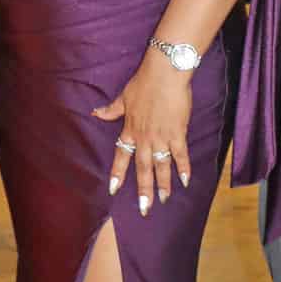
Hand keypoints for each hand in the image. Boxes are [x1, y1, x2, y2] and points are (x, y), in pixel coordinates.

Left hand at [93, 54, 191, 215]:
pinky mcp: (178, 133)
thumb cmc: (144, 82)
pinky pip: (180, 155)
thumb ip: (111, 110)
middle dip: (143, 189)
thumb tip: (95, 113)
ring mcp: (161, 137)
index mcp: (130, 129)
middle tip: (144, 208)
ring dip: (162, 184)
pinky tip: (185, 182)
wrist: (164, 73)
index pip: (121, 156)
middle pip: (142, 168)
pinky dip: (183, 168)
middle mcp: (144, 137)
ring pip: (161, 166)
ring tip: (163, 200)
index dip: (118, 174)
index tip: (113, 190)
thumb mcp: (123, 97)